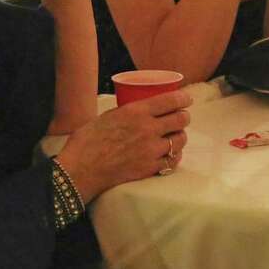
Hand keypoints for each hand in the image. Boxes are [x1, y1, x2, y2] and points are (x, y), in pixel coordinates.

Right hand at [56, 90, 191, 201]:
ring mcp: (151, 150)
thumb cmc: (88, 140)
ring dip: (180, 136)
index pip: (170, 100)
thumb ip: (127, 112)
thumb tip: (139, 110)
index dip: (183, 98)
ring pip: (180, 140)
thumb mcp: (108, 116)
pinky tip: (170, 154)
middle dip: (184, 116)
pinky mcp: (150, 168)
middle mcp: (149, 129)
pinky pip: (173, 160)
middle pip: (181, 119)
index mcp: (137, 111)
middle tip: (181, 117)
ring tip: (175, 136)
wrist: (82, 169)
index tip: (187, 99)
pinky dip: (174, 155)